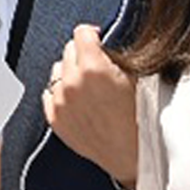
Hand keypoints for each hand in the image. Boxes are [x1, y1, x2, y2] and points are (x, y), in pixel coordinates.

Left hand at [43, 24, 138, 187]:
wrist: (136, 157)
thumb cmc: (141, 120)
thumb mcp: (135, 78)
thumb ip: (113, 57)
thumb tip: (101, 46)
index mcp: (93, 67)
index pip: (81, 32)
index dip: (93, 35)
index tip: (98, 40)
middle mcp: (72, 82)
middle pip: (68, 49)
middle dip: (83, 54)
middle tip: (98, 67)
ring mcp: (61, 101)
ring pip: (57, 70)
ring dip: (70, 73)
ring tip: (88, 87)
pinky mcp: (55, 118)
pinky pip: (48, 93)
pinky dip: (60, 93)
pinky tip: (76, 100)